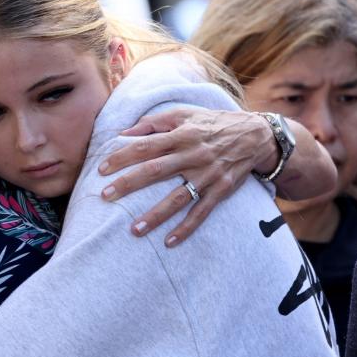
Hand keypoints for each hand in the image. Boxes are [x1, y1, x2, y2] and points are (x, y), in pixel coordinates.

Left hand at [98, 108, 268, 245]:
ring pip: (178, 198)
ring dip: (155, 215)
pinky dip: (186, 228)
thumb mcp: (184, 113)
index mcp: (181, 135)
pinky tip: (169, 242)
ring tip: (134, 229)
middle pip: (155, 171)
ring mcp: (208, 175)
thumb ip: (153, 122)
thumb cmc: (211, 123)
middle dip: (129, 184)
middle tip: (105, 196)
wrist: (255, 136)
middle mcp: (193, 155)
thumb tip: (123, 132)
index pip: (145, 146)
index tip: (101, 169)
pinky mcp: (221, 190)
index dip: (122, 157)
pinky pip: (201, 213)